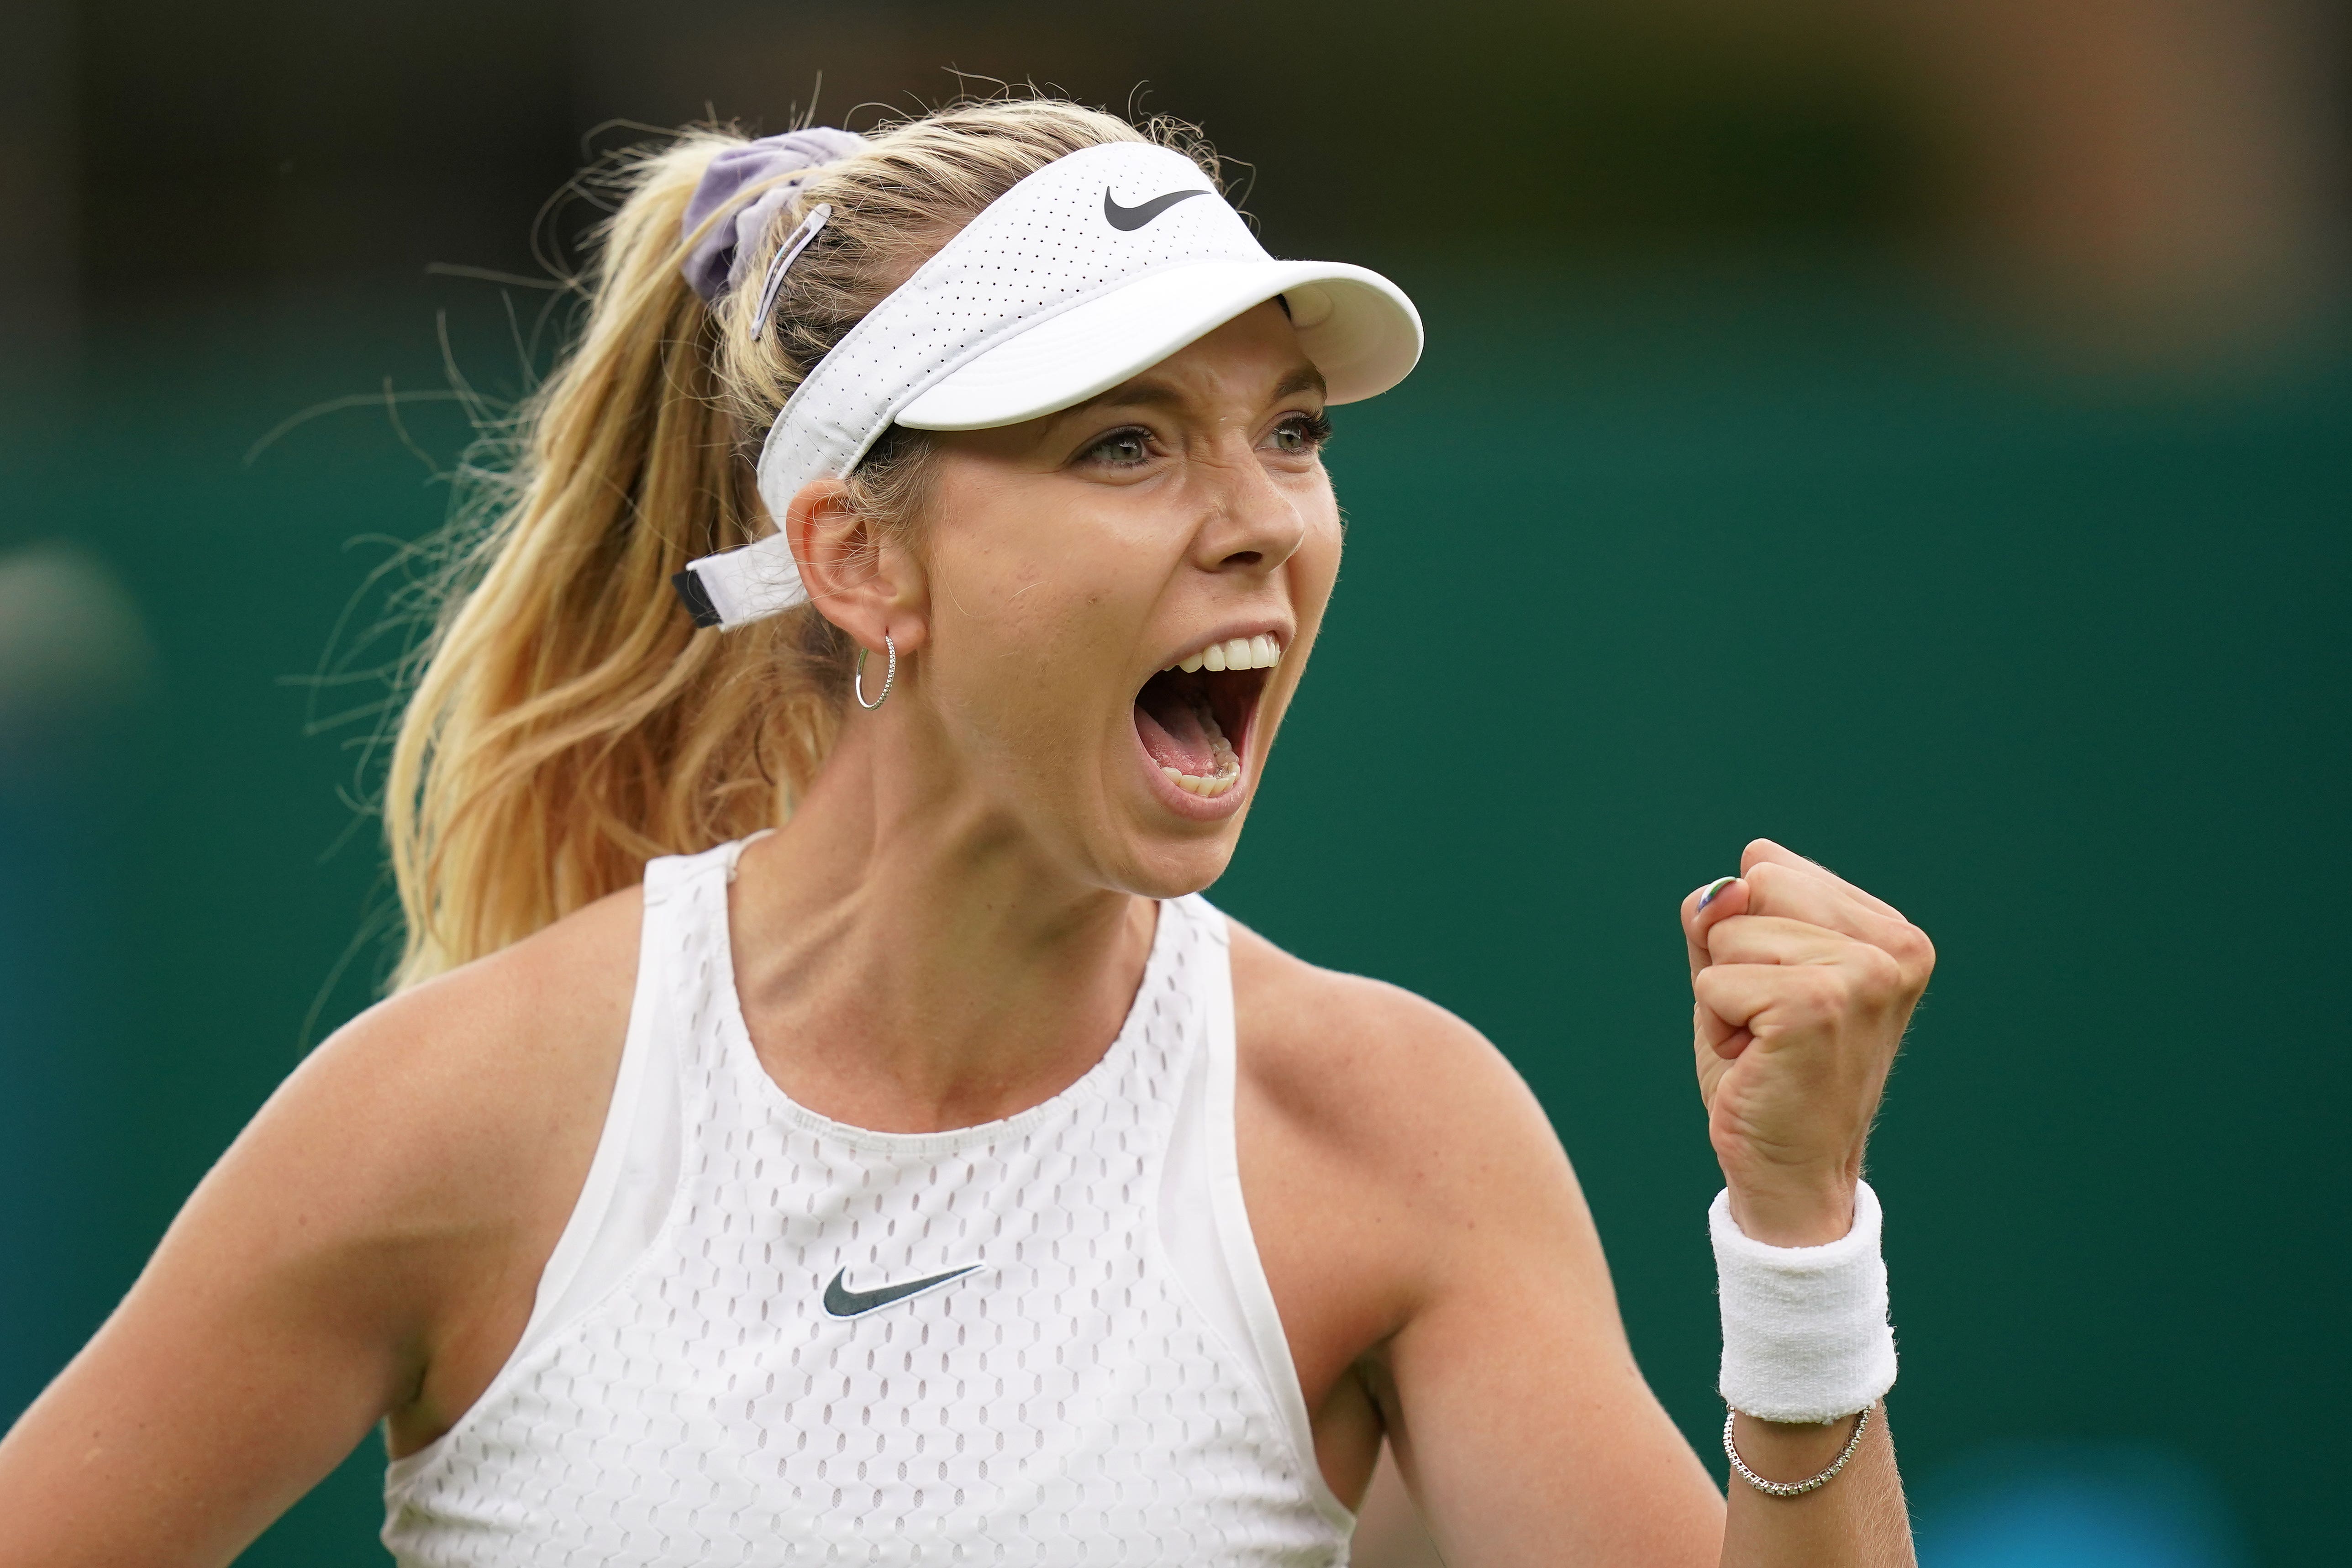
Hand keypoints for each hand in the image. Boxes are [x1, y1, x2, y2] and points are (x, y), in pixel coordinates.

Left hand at [1681, 841, 1932, 1246]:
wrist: (1791, 1173)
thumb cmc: (1765, 1072)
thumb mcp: (1737, 972)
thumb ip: (1722, 916)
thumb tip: (1722, 887)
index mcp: (1889, 930)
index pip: (1768, 865)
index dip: (1747, 934)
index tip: (1780, 996)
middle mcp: (1895, 945)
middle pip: (1752, 885)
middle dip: (1734, 958)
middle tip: (1768, 1026)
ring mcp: (1864, 973)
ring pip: (1728, 934)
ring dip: (1726, 996)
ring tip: (1766, 1045)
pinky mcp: (1820, 1004)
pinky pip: (1715, 981)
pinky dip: (1718, 1025)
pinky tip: (1759, 1061)